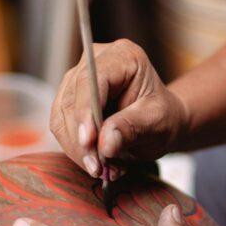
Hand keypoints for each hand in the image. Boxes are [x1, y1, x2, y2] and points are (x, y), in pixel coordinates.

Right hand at [51, 39, 189, 178]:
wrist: (162, 122)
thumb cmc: (164, 116)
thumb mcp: (157, 122)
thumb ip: (132, 128)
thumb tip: (104, 142)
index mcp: (122, 56)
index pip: (91, 81)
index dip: (85, 112)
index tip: (88, 142)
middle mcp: (94, 62)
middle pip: (72, 101)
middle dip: (81, 139)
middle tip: (98, 168)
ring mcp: (78, 80)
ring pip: (61, 117)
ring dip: (78, 149)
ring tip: (104, 169)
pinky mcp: (70, 101)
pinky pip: (62, 128)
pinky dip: (77, 150)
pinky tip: (99, 163)